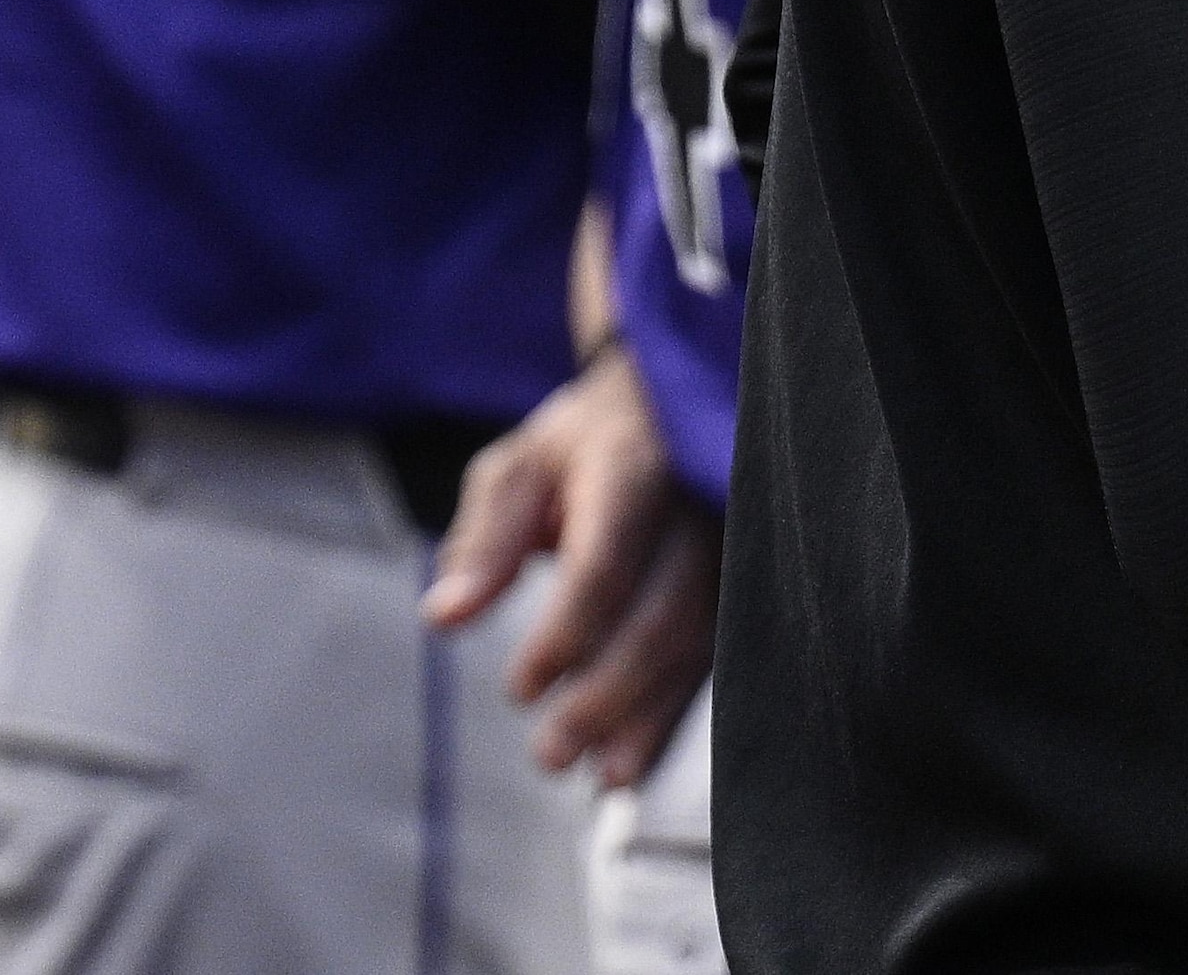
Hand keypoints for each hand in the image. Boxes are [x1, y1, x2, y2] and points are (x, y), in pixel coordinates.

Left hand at [425, 344, 717, 786]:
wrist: (669, 412)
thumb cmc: (580, 448)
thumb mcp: (519, 469)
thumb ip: (485, 540)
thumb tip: (442, 617)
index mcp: (632, 470)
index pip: (605, 562)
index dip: (565, 633)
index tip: (519, 689)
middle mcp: (696, 510)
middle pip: (662, 615)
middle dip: (606, 694)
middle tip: (550, 754)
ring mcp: (732, 549)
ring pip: (700, 646)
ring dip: (649, 718)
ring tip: (601, 776)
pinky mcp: (745, 585)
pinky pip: (718, 658)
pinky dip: (676, 714)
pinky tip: (635, 760)